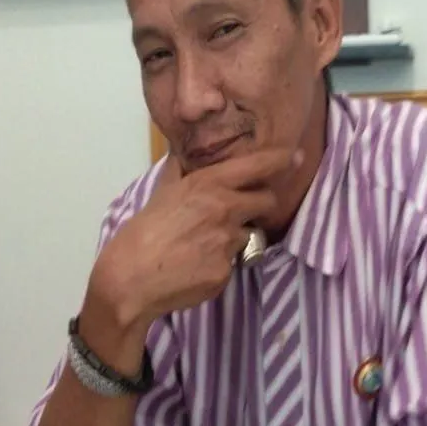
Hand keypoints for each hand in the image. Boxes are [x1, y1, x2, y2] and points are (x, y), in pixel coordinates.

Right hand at [81, 147, 301, 354]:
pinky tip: (199, 265)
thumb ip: (180, 170)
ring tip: (207, 243)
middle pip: (267, 200)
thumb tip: (181, 149)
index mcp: (209, 184)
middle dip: (261, 204)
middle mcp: (225, 208)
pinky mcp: (228, 270)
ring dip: (238, 236)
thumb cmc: (144, 231)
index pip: (259, 165)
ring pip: (251, 234)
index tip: (295, 156)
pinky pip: (235, 262)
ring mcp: (228, 240)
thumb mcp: (163, 192)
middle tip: (244, 211)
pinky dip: (222, 263)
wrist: (131, 276)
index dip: (282, 159)